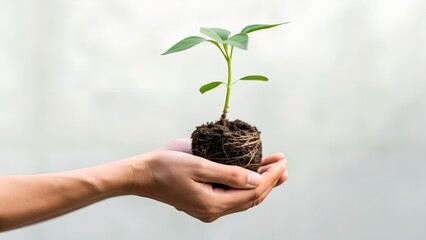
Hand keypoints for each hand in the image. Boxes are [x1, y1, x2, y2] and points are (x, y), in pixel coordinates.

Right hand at [128, 139, 287, 222]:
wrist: (144, 174)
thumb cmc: (167, 166)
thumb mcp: (199, 165)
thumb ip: (230, 174)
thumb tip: (257, 179)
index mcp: (213, 203)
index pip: (252, 192)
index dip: (270, 178)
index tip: (282, 162)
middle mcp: (213, 210)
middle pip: (251, 197)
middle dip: (270, 180)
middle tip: (284, 163)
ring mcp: (209, 207)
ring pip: (243, 197)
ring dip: (261, 182)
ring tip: (276, 168)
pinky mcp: (205, 200)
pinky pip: (232, 194)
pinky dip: (246, 183)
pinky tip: (254, 173)